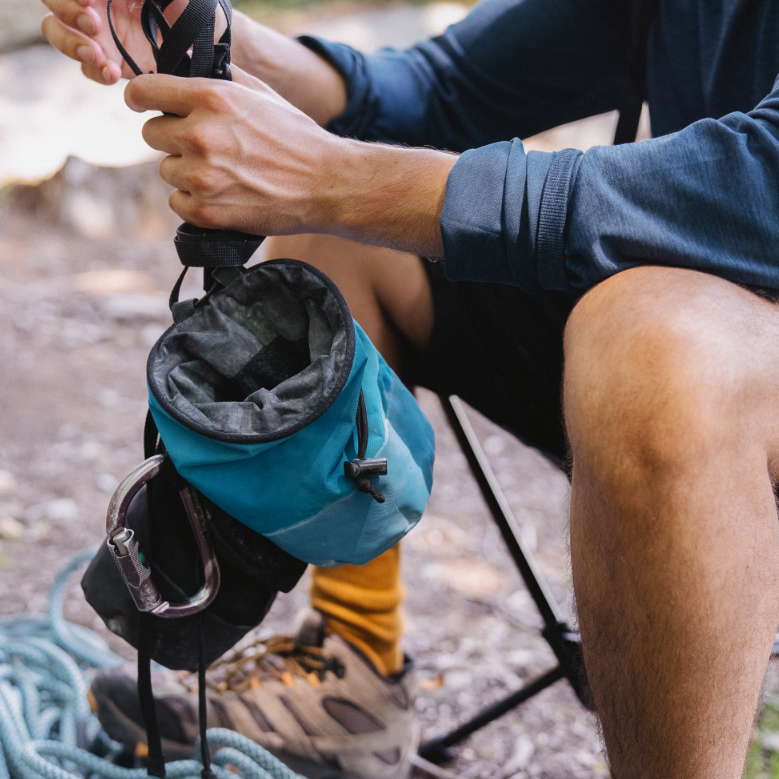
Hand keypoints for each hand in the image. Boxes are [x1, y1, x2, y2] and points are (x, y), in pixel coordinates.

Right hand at [41, 0, 187, 83]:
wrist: (209, 40)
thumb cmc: (189, 4)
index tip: (91, 0)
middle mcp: (94, 4)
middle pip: (54, 4)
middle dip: (66, 12)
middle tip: (93, 25)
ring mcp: (99, 34)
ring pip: (60, 34)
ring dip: (71, 44)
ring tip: (95, 55)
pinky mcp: (110, 63)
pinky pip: (88, 68)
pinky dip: (94, 71)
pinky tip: (111, 73)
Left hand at [126, 67, 455, 253]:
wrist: (326, 185)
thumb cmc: (297, 137)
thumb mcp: (260, 93)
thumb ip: (217, 79)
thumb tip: (185, 71)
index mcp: (211, 98)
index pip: (141, 91)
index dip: (142, 99)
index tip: (148, 106)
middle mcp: (200, 135)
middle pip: (151, 134)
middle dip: (173, 138)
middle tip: (205, 147)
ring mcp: (201, 177)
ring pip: (166, 170)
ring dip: (186, 172)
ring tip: (224, 174)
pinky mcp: (206, 212)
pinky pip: (177, 202)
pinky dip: (194, 202)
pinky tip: (223, 195)